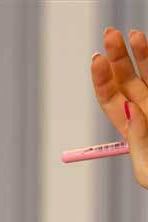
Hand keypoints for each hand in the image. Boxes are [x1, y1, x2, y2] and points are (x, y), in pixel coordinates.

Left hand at [92, 26, 147, 188]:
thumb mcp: (147, 170)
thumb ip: (138, 141)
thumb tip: (129, 107)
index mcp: (131, 129)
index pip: (110, 98)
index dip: (101, 78)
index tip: (96, 60)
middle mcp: (147, 110)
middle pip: (127, 79)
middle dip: (117, 57)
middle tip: (110, 36)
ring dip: (142, 52)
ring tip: (134, 34)